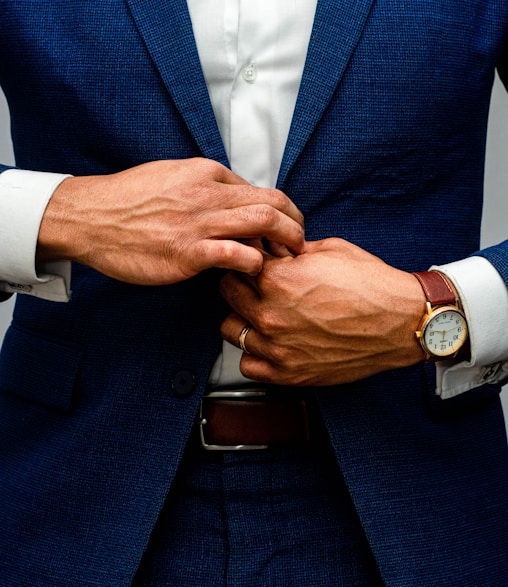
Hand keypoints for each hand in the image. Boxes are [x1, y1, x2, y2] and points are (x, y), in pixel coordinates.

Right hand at [36, 158, 303, 284]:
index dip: (280, 211)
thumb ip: (203, 186)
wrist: (90, 218)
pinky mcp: (189, 253)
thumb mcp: (170, 175)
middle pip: (273, 203)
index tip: (284, 229)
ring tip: (288, 260)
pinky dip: (254, 265)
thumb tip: (232, 199)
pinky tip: (252, 273)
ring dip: (285, 244)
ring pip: (263, 224)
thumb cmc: (127, 200)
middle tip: (300, 244)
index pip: (259, 189)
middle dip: (296, 224)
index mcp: (205, 172)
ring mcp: (199, 223)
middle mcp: (208, 193)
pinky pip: (238, 256)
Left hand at [220, 237, 425, 385]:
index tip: (256, 262)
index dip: (247, 259)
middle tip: (258, 285)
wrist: (401, 322)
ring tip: (264, 314)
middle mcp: (270, 315)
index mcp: (277, 280)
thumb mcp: (329, 250)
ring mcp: (277, 347)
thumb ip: (290, 251)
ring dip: (243, 319)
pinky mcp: (288, 373)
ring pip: (231, 330)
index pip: (236, 263)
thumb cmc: (372, 285)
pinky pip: (248, 365)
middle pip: (227, 294)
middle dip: (241, 284)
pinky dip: (255, 354)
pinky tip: (271, 342)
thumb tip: (271, 248)